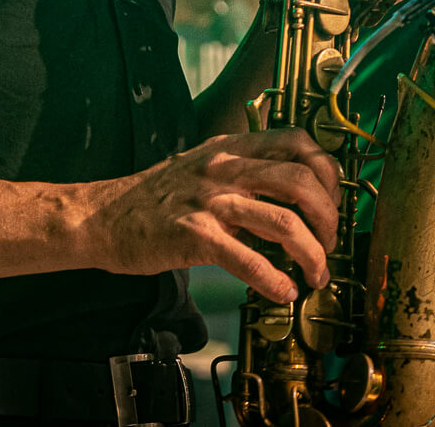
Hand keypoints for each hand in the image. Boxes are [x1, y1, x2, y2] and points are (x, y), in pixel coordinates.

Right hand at [76, 128, 338, 301]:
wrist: (101, 217)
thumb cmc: (154, 198)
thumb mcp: (201, 165)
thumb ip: (242, 168)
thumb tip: (290, 186)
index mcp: (230, 148)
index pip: (296, 142)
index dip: (326, 171)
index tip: (333, 199)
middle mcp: (224, 168)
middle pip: (300, 182)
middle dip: (328, 218)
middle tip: (330, 242)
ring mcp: (209, 201)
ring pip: (282, 221)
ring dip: (311, 253)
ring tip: (317, 273)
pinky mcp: (193, 236)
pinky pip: (246, 258)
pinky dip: (273, 280)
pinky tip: (283, 291)